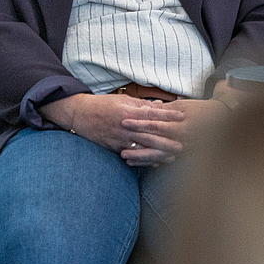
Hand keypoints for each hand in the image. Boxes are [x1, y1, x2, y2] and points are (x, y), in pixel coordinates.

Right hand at [40, 93, 185, 165]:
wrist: (80, 115)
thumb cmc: (103, 105)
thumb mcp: (123, 100)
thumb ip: (141, 104)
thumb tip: (159, 106)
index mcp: (128, 111)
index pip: (151, 114)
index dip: (167, 116)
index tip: (181, 117)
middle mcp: (125, 126)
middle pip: (149, 134)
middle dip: (167, 140)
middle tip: (182, 144)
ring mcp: (119, 139)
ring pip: (142, 148)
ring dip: (158, 153)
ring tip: (173, 156)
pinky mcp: (114, 148)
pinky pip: (132, 155)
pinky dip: (145, 160)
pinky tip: (156, 163)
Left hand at [120, 96, 231, 164]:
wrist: (221, 120)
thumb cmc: (201, 109)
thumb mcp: (182, 106)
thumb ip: (164, 110)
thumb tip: (147, 108)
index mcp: (179, 125)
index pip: (154, 124)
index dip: (138, 123)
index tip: (123, 122)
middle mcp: (180, 139)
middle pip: (154, 143)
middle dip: (136, 144)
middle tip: (120, 146)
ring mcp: (182, 149)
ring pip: (158, 156)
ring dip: (141, 157)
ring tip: (125, 157)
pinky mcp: (184, 154)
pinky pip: (165, 160)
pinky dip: (152, 162)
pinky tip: (140, 163)